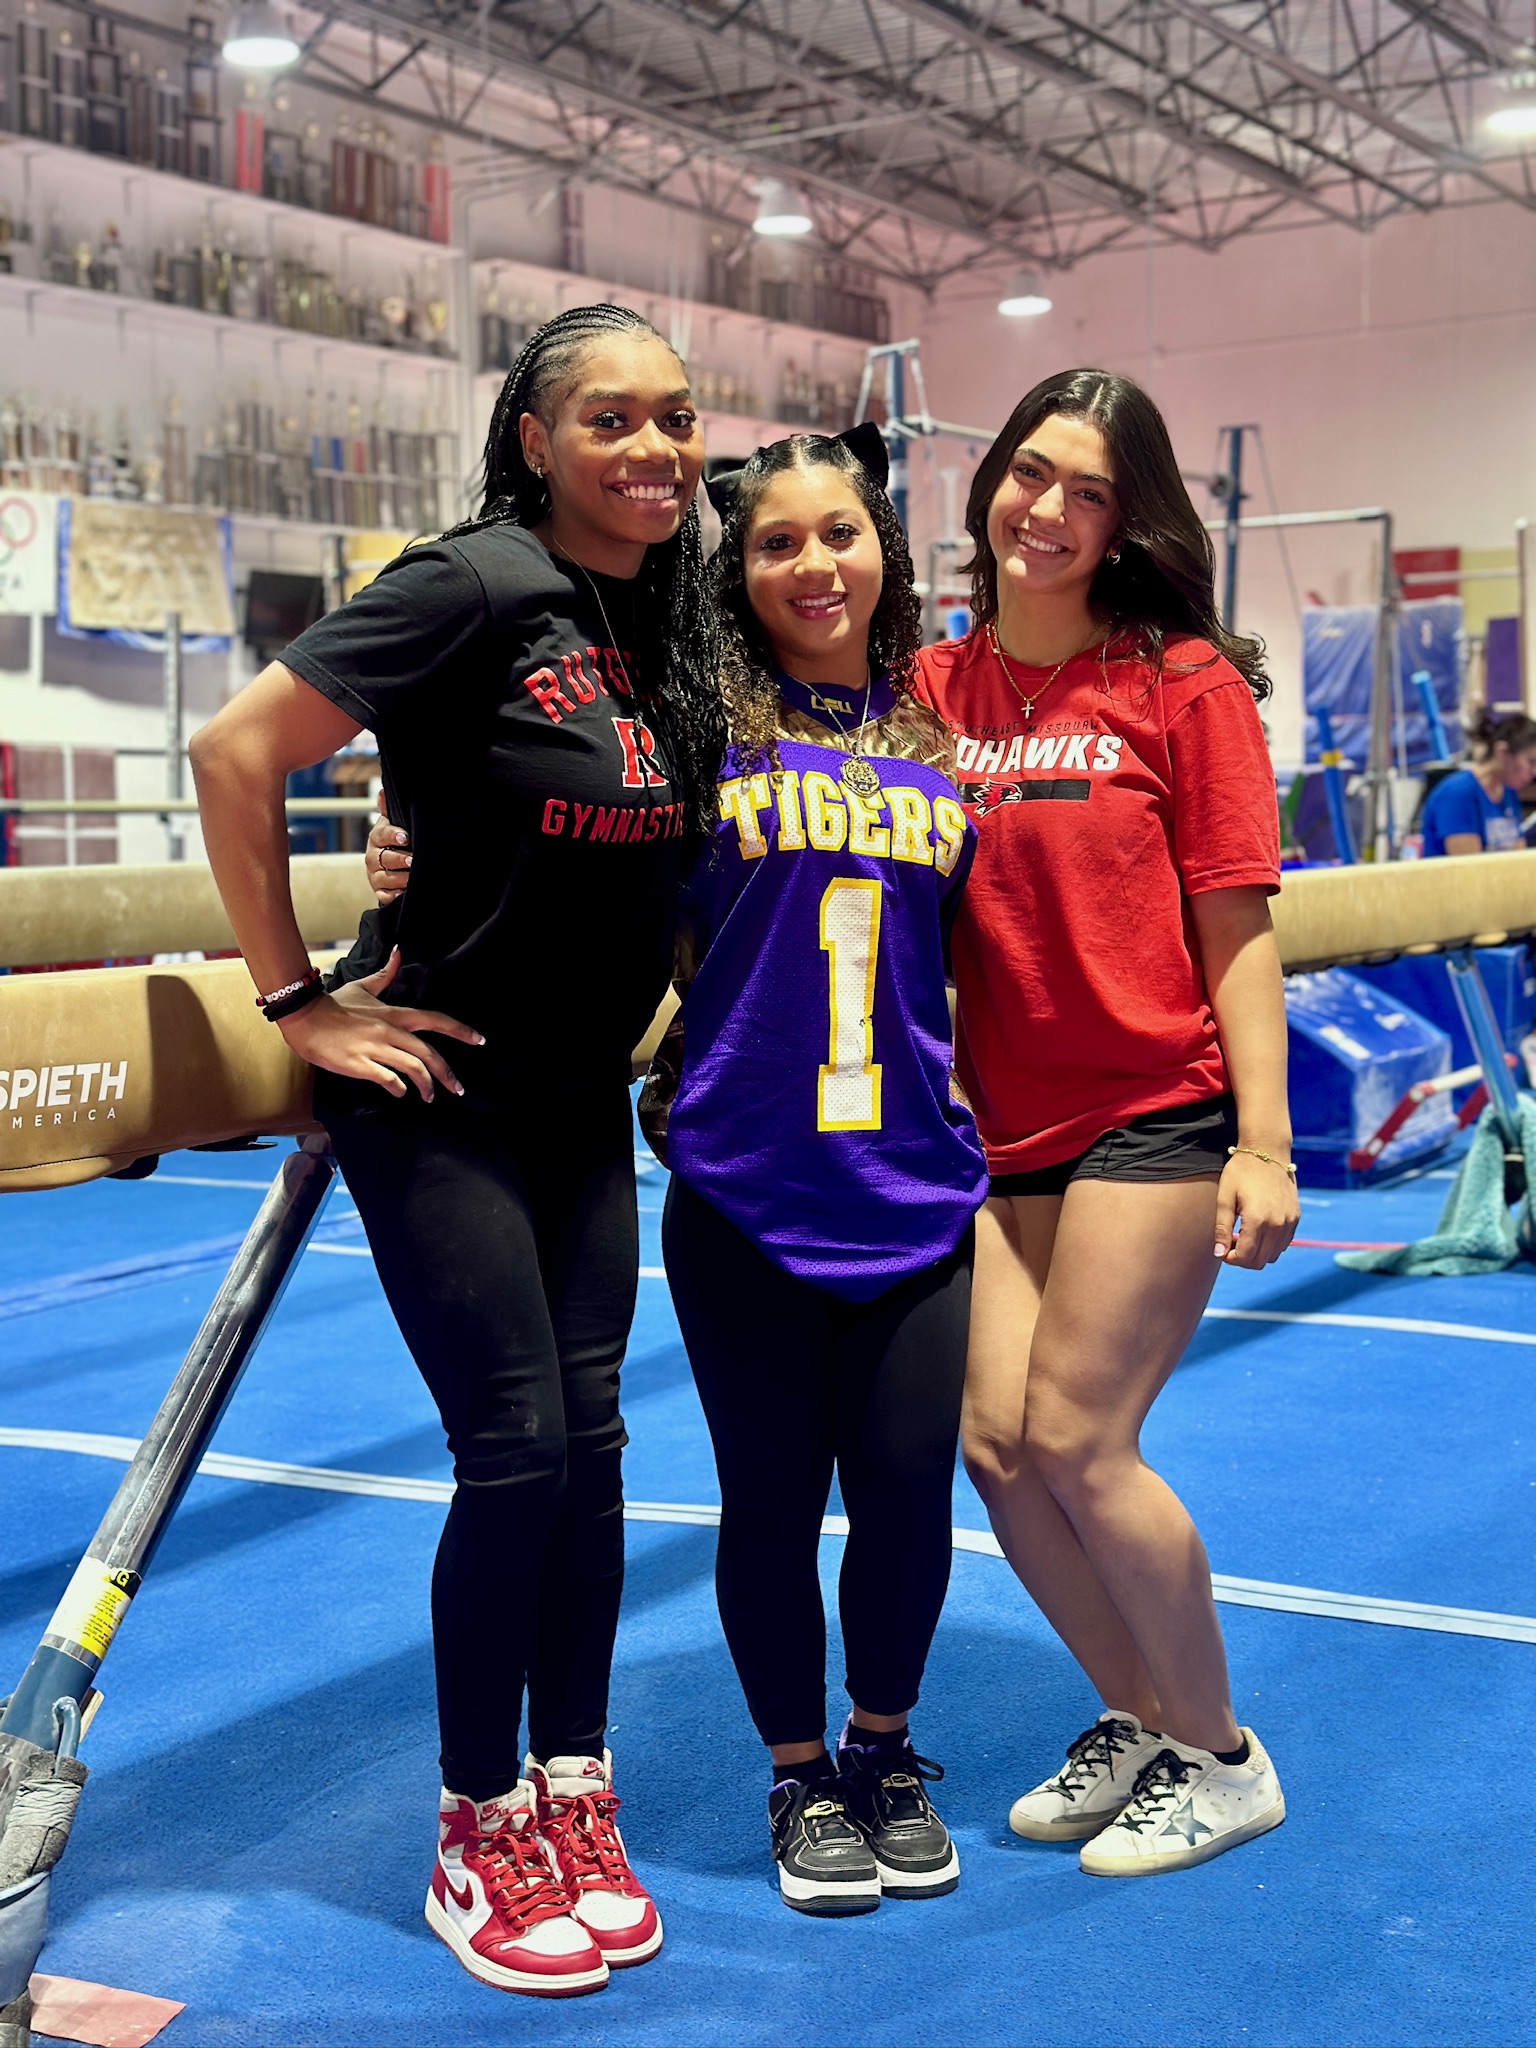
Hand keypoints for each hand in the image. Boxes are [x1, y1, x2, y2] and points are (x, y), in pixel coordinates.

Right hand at [279, 948, 481, 1101]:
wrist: (304, 1016)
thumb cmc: (333, 1004)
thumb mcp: (363, 988)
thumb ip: (385, 974)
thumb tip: (399, 952)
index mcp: (393, 1014)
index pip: (434, 1020)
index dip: (459, 1030)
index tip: (479, 1040)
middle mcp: (389, 1031)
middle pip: (428, 1053)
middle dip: (448, 1074)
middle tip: (458, 1089)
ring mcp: (374, 1049)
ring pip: (412, 1069)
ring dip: (426, 1086)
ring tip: (430, 1096)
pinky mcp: (359, 1064)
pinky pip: (387, 1079)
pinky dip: (399, 1089)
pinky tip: (401, 1093)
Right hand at [365, 792, 411, 904]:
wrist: (390, 865)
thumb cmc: (395, 840)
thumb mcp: (393, 823)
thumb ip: (389, 809)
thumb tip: (382, 792)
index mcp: (377, 838)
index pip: (382, 835)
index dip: (393, 835)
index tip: (405, 836)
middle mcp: (373, 857)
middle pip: (383, 858)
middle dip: (399, 859)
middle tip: (413, 859)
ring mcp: (375, 875)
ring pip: (385, 878)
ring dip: (400, 878)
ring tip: (414, 877)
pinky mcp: (379, 891)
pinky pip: (384, 895)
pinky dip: (394, 895)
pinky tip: (404, 894)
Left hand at [1213, 1150, 1298, 1268]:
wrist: (1267, 1151)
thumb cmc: (1241, 1172)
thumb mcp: (1225, 1197)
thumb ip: (1222, 1228)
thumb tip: (1219, 1254)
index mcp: (1257, 1220)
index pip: (1246, 1257)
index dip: (1231, 1259)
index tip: (1223, 1250)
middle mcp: (1277, 1224)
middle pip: (1260, 1261)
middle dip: (1243, 1259)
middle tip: (1231, 1245)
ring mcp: (1289, 1221)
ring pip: (1273, 1255)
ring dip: (1257, 1253)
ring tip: (1244, 1237)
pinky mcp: (1295, 1217)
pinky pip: (1284, 1243)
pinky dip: (1270, 1245)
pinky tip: (1258, 1231)